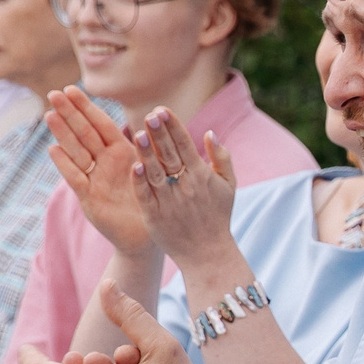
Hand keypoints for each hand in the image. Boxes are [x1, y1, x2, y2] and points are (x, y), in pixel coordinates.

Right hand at [44, 86, 153, 257]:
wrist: (147, 236)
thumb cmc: (153, 200)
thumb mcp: (155, 168)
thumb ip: (152, 145)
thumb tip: (157, 113)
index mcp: (121, 152)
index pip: (101, 124)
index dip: (86, 107)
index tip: (71, 88)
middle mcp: (104, 162)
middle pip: (84, 133)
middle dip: (69, 114)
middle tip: (53, 93)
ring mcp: (94, 179)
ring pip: (76, 152)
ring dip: (63, 134)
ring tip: (50, 115)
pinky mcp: (90, 198)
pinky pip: (76, 178)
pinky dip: (65, 164)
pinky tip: (53, 149)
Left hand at [128, 108, 240, 269]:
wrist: (208, 254)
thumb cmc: (217, 217)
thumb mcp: (229, 186)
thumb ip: (221, 158)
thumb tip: (209, 132)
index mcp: (202, 176)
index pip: (185, 145)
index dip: (173, 127)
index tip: (162, 110)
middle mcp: (185, 187)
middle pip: (170, 155)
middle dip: (160, 133)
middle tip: (150, 114)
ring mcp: (169, 202)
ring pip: (156, 173)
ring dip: (147, 153)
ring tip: (139, 134)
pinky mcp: (155, 217)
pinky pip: (146, 196)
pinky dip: (140, 182)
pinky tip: (134, 166)